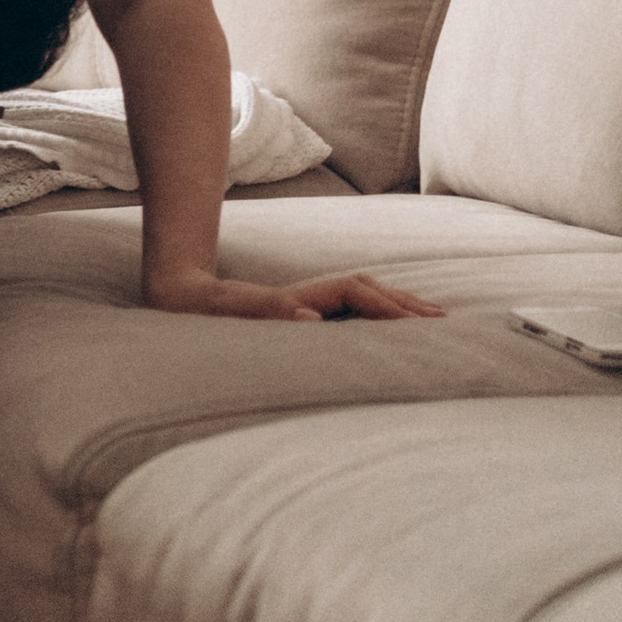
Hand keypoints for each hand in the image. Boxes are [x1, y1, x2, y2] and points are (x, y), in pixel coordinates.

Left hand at [142, 265, 444, 323]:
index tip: (418, 326)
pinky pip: (348, 313)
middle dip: (404, 305)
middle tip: (445, 322)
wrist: (176, 296)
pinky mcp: (298, 317)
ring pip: (361, 299)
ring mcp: (305, 304)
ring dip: (394, 309)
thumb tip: (310, 316)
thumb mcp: (230, 314)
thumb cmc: (202, 313)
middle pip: (367, 290)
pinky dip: (375, 317)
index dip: (387, 307)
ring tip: (429, 322)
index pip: (356, 294)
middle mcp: (307, 297)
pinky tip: (386, 331)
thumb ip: (269, 314)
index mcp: (299, 298)